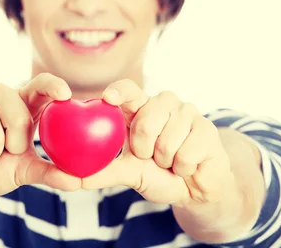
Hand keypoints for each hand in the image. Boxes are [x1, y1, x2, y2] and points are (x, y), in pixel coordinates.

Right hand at [0, 73, 80, 196]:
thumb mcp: (25, 170)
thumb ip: (50, 173)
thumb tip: (77, 182)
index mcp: (24, 103)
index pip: (41, 84)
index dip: (53, 86)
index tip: (65, 95)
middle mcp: (3, 95)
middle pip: (19, 117)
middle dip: (12, 146)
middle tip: (3, 150)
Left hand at [81, 79, 233, 206]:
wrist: (193, 190)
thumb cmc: (158, 174)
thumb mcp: (128, 173)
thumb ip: (103, 171)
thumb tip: (73, 176)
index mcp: (141, 108)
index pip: (128, 90)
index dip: (119, 91)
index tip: (108, 99)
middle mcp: (163, 104)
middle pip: (146, 120)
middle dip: (145, 148)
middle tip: (152, 156)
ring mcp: (187, 112)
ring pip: (167, 139)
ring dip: (166, 161)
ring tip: (171, 161)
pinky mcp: (207, 128)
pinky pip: (187, 152)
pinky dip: (184, 167)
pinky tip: (189, 164)